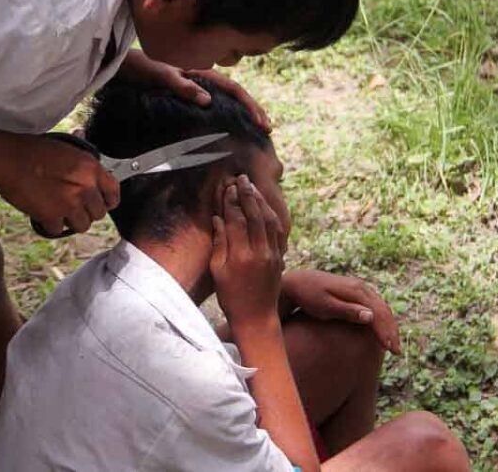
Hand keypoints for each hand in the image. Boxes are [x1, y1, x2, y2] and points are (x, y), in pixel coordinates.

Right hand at [0, 132, 119, 235]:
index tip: (103, 203)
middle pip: (99, 214)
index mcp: (91, 169)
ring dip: (71, 221)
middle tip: (73, 207)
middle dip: (87, 212)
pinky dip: (50, 225)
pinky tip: (43, 214)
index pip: (114, 192)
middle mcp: (85, 188)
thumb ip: (83, 163)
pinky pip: (58, 230)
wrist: (9, 159)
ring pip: (82, 226)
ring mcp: (69, 204)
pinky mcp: (52, 216)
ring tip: (59, 211)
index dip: (109, 201)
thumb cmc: (33, 150)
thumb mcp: (67, 149)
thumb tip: (91, 169)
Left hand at [119, 51, 271, 131]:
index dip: (251, 106)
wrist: (130, 68)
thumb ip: (184, 87)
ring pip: (229, 101)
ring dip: (244, 113)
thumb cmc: (146, 70)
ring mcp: (200, 88)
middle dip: (254, 110)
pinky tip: (232, 127)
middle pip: (238, 95)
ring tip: (257, 129)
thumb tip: (208, 101)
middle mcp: (206, 80)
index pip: (236, 89)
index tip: (261, 123)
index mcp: (205, 74)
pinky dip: (229, 115)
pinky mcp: (192, 97)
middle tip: (268, 129)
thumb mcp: (164, 77)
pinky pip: (217, 106)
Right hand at [210, 175, 286, 327]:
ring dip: (261, 201)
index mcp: (241, 255)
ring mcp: (272, 254)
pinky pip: (277, 230)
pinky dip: (271, 215)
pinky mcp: (279, 257)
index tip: (227, 187)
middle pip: (255, 215)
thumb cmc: (231, 297)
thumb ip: (219, 243)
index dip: (231, 201)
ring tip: (253, 187)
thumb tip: (218, 219)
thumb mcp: (218, 271)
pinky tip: (265, 206)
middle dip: (248, 194)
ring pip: (269, 220)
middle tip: (242, 179)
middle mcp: (259, 251)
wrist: (256, 318)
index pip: (236, 219)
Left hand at [281, 270, 401, 354]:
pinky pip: (375, 306)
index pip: (378, 313)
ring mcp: (360, 289)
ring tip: (392, 345)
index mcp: (356, 291)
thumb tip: (370, 316)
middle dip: (391, 331)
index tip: (390, 349)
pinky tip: (382, 332)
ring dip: (389, 326)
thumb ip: (347, 311)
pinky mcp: (356, 293)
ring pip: (381, 308)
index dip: (385, 332)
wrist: (298, 282)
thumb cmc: (309, 297)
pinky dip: (382, 320)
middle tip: (396, 352)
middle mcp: (361, 287)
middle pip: (384, 310)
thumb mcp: (325, 306)